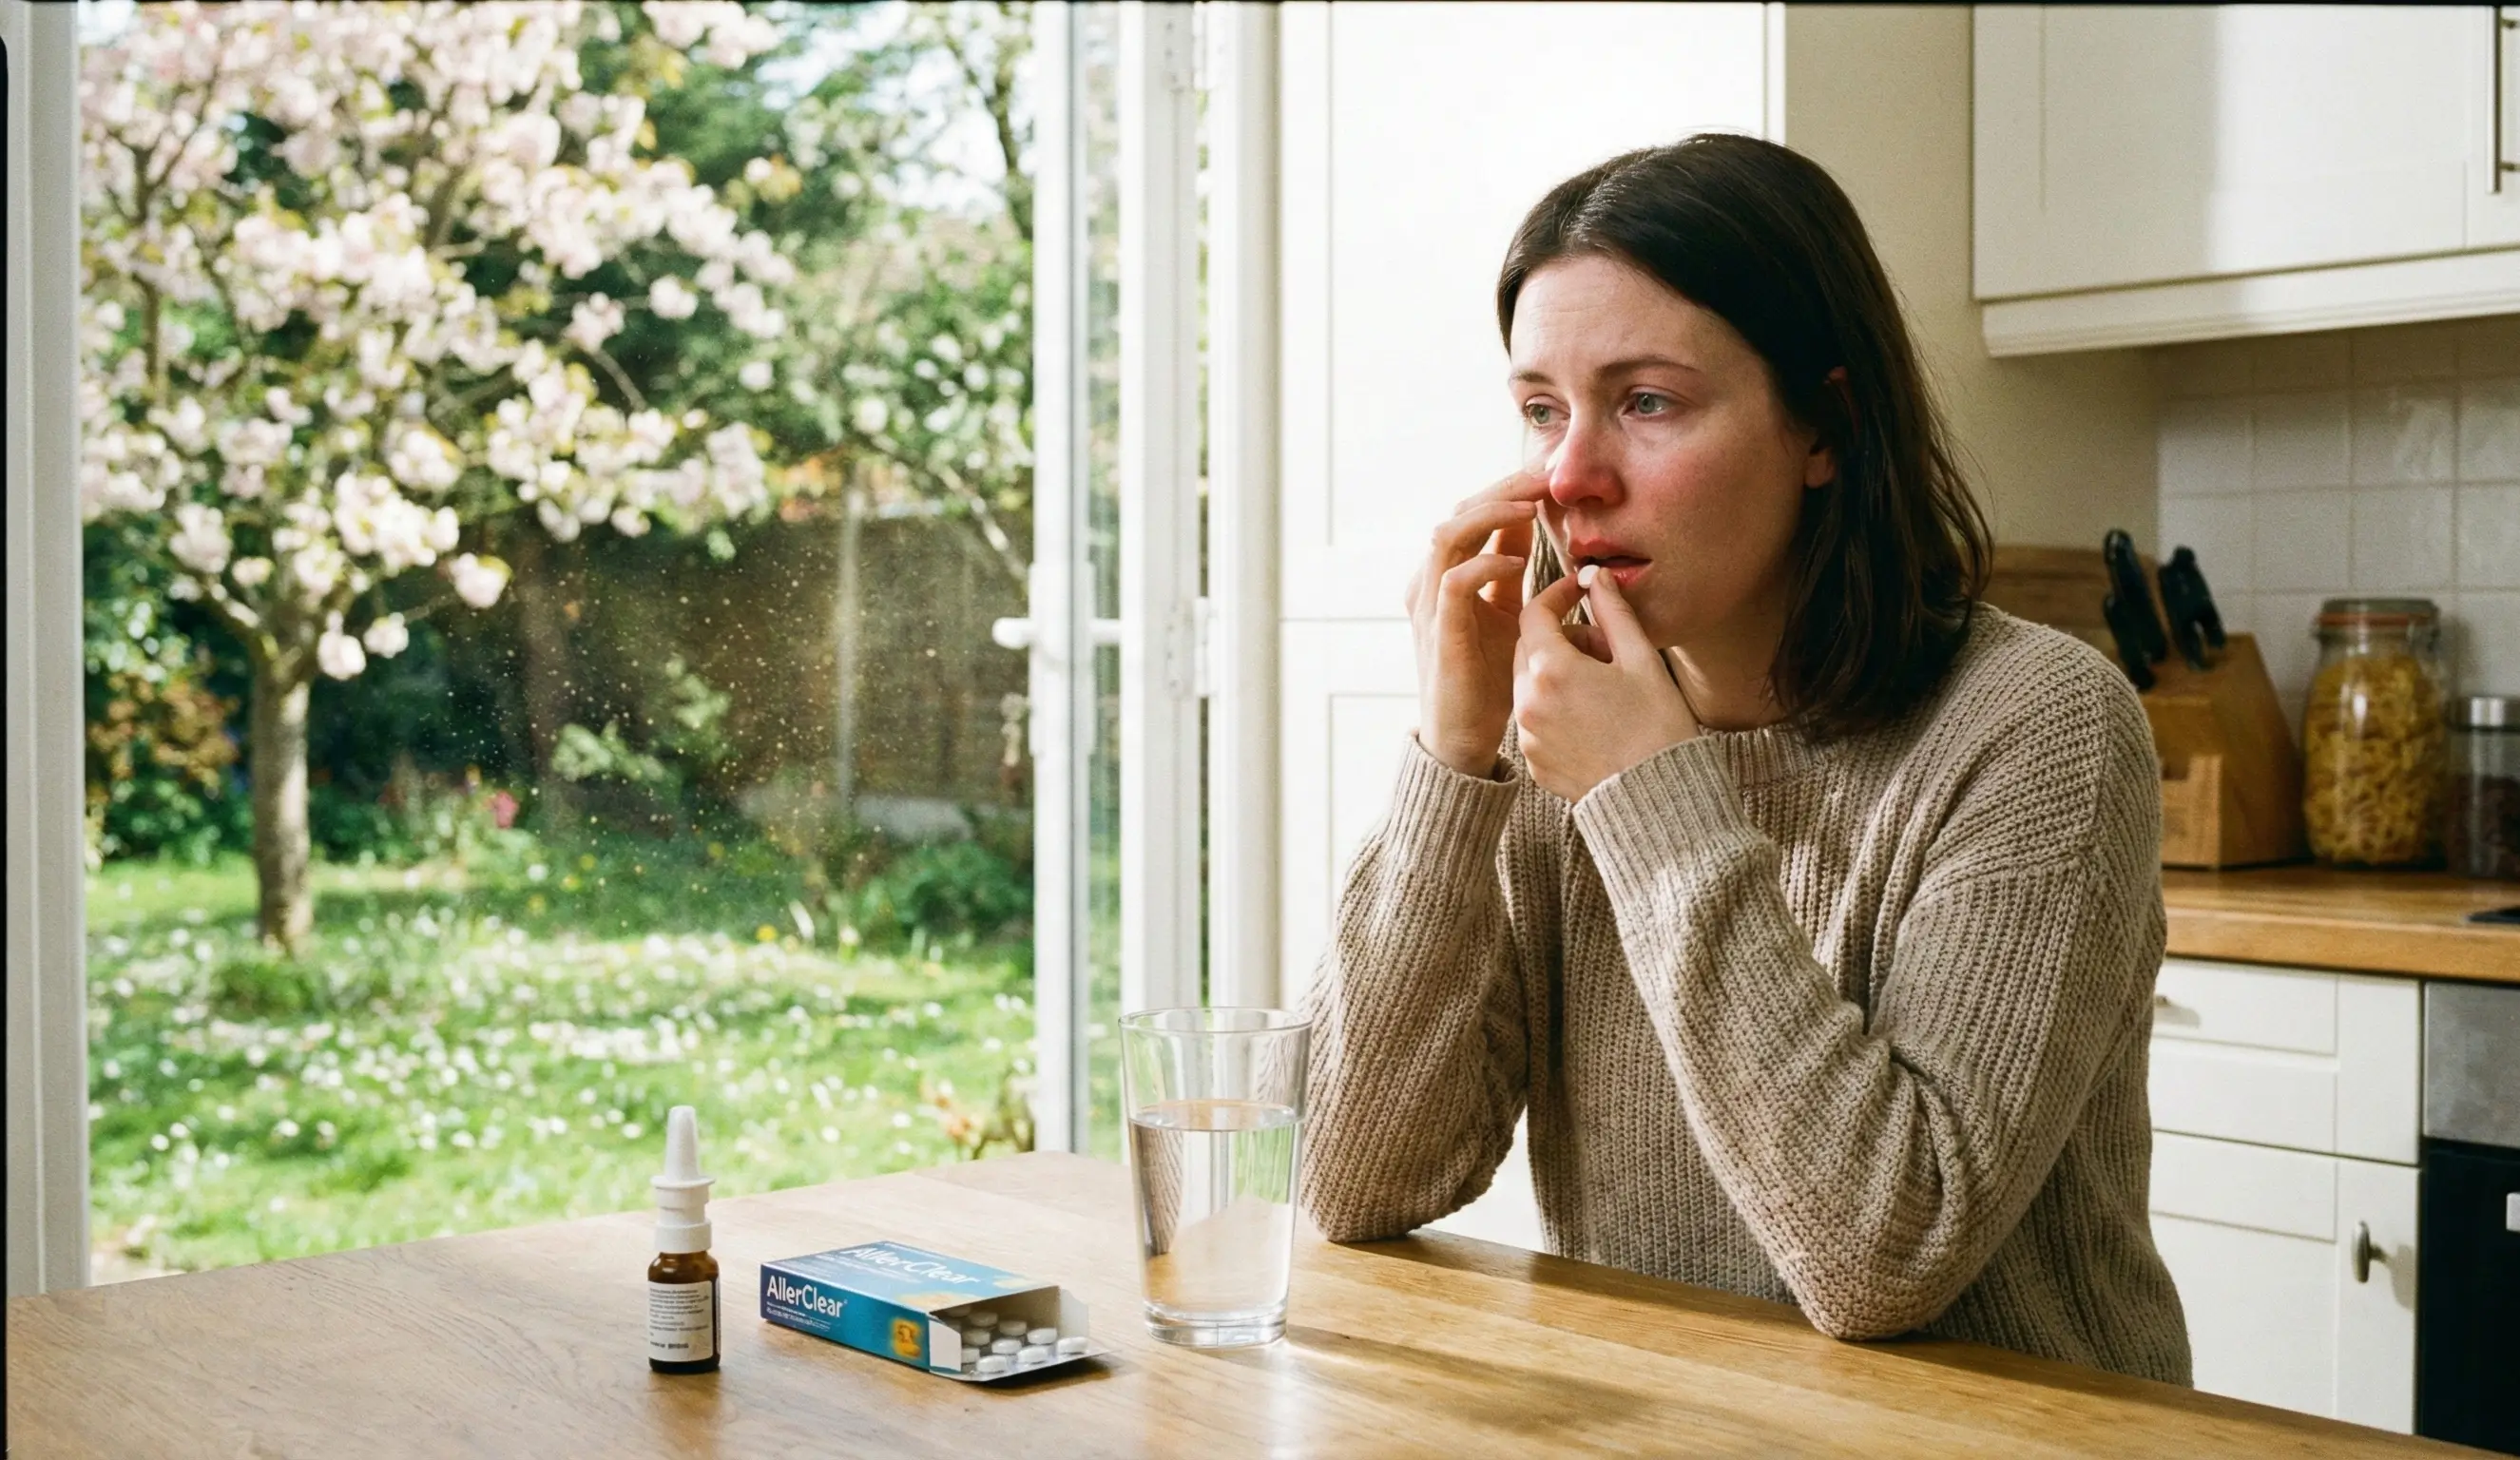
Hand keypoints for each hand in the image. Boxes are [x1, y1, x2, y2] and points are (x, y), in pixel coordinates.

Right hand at [1405, 468, 1547, 777]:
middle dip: (1504, 489)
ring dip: (1492, 514)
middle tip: (1546, 476)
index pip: (1475, 511)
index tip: (1551, 475)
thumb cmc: (1488, 677)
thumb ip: (1517, 571)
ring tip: (1532, 506)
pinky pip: (1453, 581)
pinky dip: (1484, 563)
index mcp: (1447, 572)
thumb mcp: (1510, 612)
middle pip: (1459, 511)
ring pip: (1448, 534)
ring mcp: (1429, 604)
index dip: (1511, 488)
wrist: (1465, 736)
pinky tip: (1517, 560)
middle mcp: (1430, 580)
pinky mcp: (1439, 631)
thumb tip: (1544, 528)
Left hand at [1513, 565, 1700, 801]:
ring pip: (1530, 685)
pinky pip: (1536, 721)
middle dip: (1560, 638)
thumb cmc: (1658, 726)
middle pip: (1528, 648)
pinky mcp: (1534, 764)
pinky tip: (1595, 719)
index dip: (1557, 595)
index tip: (1580, 593)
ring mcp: (1528, 737)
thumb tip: (1595, 578)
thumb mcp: (1641, 660)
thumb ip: (1613, 612)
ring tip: (1604, 687)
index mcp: (1551, 671)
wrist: (1658, 800)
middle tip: (1605, 649)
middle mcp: (1528, 703)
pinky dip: (1556, 709)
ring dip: (1557, 674)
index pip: (1535, 613)